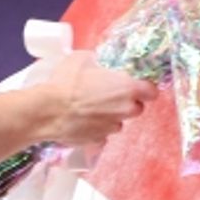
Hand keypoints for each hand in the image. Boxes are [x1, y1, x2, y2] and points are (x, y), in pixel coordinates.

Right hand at [42, 50, 157, 147]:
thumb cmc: (66, 82)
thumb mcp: (83, 59)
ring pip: (119, 121)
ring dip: (112, 115)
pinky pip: (103, 133)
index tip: (137, 84)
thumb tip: (98, 61)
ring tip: (92, 107)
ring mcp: (111, 127)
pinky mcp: (98, 140)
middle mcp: (124, 110)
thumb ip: (98, 61)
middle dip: (128, 102)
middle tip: (111, 93)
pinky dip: (98, 127)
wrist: (47, 111)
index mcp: (127, 88)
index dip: (145, 88)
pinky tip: (84, 119)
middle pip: (137, 108)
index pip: (152, 91)